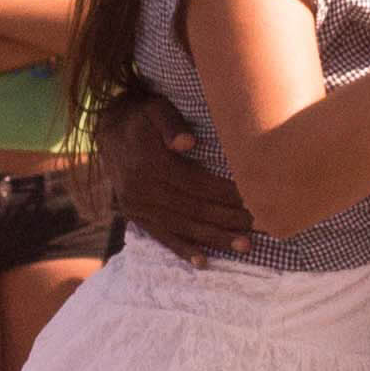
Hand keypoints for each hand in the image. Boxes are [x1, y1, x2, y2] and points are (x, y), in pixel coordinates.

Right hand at [95, 90, 253, 261]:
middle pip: (195, 209)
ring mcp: (138, 207)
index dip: (227, 194)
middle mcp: (143, 190)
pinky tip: (203, 262)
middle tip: (261, 226)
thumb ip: (171, 124)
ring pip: (183, 227)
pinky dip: (183, 250)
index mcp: (151, 164)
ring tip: (245, 245)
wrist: (109, 129)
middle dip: (229, 219)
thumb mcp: (156, 109)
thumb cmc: (142, 116)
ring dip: (216, 238)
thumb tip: (188, 142)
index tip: (255, 199)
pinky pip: (162, 237)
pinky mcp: (136, 217)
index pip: (198, 184)